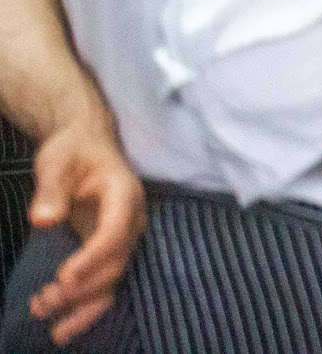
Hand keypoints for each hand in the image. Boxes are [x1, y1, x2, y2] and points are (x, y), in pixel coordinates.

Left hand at [23, 115, 145, 343]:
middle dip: (84, 286)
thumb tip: (43, 221)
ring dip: (83, 302)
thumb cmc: (72, 151)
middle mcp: (131, 221)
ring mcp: (122, 238)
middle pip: (116, 261)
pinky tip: (59, 322)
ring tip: (44, 312)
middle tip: (46, 299)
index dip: (93, 256)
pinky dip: (85, 304)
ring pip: (113, 278)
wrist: (85, 146)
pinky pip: (105, 282)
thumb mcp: (56, 163)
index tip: (64, 276)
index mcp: (124, 195)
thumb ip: (51, 190)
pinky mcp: (109, 251)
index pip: (115, 231)